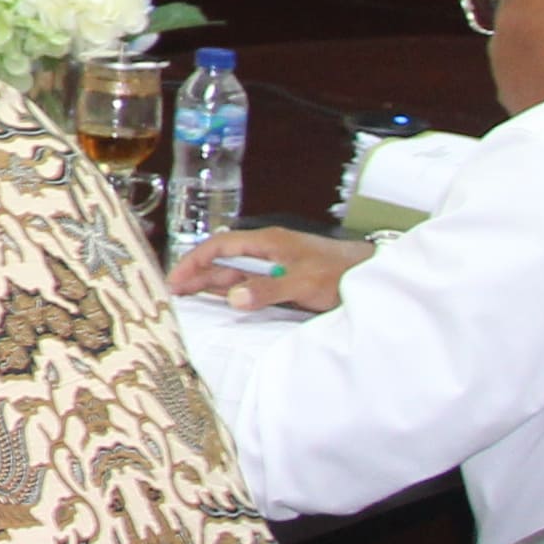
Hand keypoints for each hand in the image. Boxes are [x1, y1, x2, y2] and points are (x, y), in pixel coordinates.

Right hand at [169, 225, 366, 312]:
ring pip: (234, 273)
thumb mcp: (303, 282)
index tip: (175, 279)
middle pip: (223, 261)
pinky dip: (231, 292)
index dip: (195, 261)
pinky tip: (220, 301)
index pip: (220, 247)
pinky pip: (249, 284)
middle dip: (196, 274)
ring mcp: (275, 265)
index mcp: (267, 242)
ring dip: (211, 284)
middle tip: (172, 293)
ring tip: (186, 297)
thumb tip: (233, 299)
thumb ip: (268, 289)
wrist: (371, 273)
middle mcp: (267, 251)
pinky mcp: (284, 280)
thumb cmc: (339, 271)